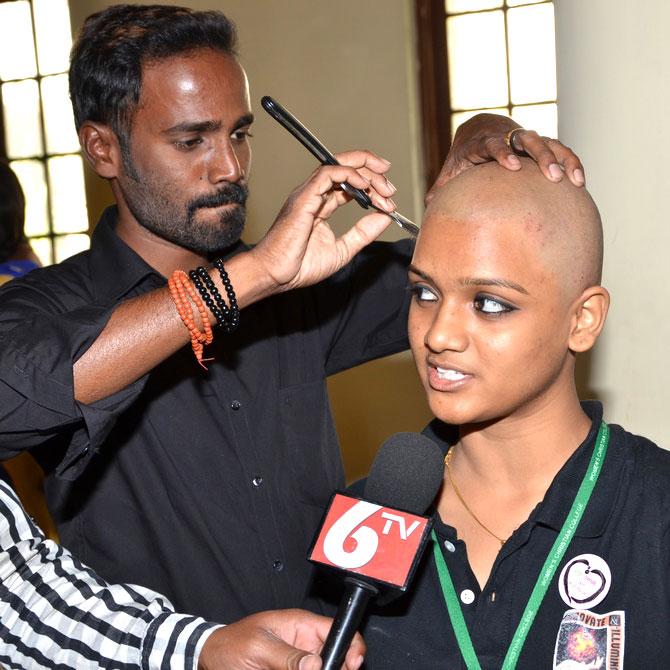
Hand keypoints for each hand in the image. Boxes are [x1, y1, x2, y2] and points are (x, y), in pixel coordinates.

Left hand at [197, 609, 365, 669]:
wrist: (210, 660)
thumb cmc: (230, 644)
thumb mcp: (258, 647)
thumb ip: (287, 655)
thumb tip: (317, 664)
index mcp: (301, 626)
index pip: (338, 631)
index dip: (351, 647)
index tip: (351, 665)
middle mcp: (305, 646)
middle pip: (335, 659)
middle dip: (336, 668)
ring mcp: (298, 665)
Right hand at [250, 150, 395, 292]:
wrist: (275, 275)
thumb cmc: (299, 266)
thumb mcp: (342, 250)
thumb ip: (362, 233)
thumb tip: (385, 217)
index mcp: (320, 205)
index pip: (349, 183)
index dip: (371, 185)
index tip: (389, 197)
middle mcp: (314, 195)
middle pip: (346, 168)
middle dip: (373, 173)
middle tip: (390, 189)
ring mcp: (308, 193)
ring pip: (339, 165)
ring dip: (365, 172)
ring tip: (383, 188)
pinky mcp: (304, 197)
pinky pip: (328, 173)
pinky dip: (350, 174)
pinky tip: (365, 186)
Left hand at [425, 113, 584, 203]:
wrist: (478, 132)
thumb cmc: (463, 158)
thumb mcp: (451, 172)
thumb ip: (441, 189)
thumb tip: (429, 206)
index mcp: (482, 143)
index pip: (492, 144)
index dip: (502, 153)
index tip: (512, 165)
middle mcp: (506, 137)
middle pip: (525, 140)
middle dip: (539, 155)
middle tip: (550, 174)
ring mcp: (524, 140)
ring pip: (546, 142)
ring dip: (559, 159)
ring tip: (570, 179)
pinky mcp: (539, 145)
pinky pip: (558, 150)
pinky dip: (569, 162)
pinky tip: (579, 181)